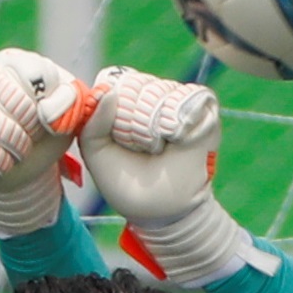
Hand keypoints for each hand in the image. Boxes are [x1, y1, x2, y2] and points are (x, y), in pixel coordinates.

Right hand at [0, 48, 89, 234]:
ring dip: (18, 149)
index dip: (51, 106)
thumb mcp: (69, 114)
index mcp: (16, 60)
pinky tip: (1, 161)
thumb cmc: (47, 131)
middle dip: (32, 129)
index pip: (39, 77)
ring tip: (19, 150)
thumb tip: (52, 112)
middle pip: (17, 102)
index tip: (49, 119)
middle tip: (31, 137)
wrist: (20, 165)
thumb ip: (72, 103)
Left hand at [79, 70, 256, 286]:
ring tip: (156, 145)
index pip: (116, 83)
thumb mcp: (97, 156)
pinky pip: (188, 95)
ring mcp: (174, 105)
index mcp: (123, 110)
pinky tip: (173, 137)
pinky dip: (178, 115)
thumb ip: (92, 125)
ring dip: (156, 115)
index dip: (113, 97)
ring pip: (162, 87)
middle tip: (139, 142)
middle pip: (138, 82)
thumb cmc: (128, 186)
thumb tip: (108, 92)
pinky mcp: (200, 111)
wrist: (166, 210)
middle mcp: (148, 102)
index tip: (113, 127)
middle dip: (134, 109)